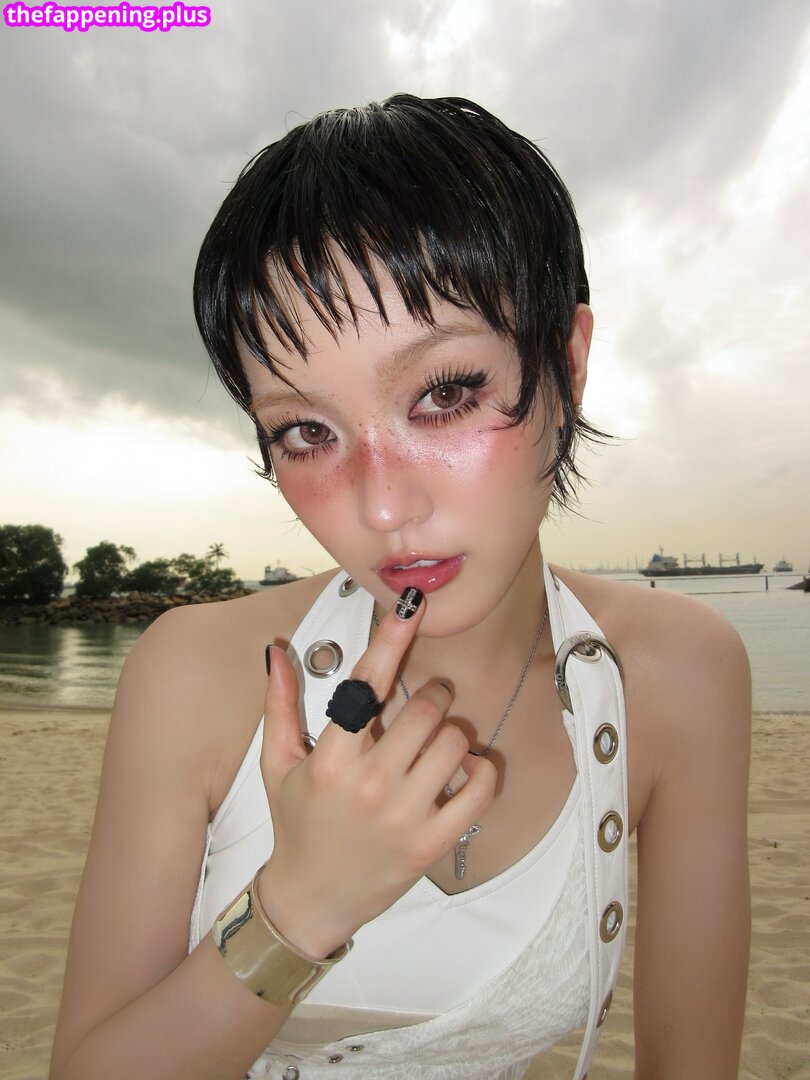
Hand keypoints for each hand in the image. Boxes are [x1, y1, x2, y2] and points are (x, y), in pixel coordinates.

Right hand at [256, 591, 496, 957]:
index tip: (412, 605)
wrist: (310, 901)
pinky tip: (460, 771)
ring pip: (453, 743)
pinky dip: (479, 771)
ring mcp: (403, 816)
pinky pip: (479, 789)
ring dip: (451, 734)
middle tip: (425, 703)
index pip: (367, 683)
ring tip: (434, 744)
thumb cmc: (296, 823)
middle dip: (431, 696)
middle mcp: (368, 785)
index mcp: (331, 759)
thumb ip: (280, 704)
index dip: (392, 637)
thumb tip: (276, 651)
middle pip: (425, 709)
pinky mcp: (431, 843)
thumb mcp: (277, 764)